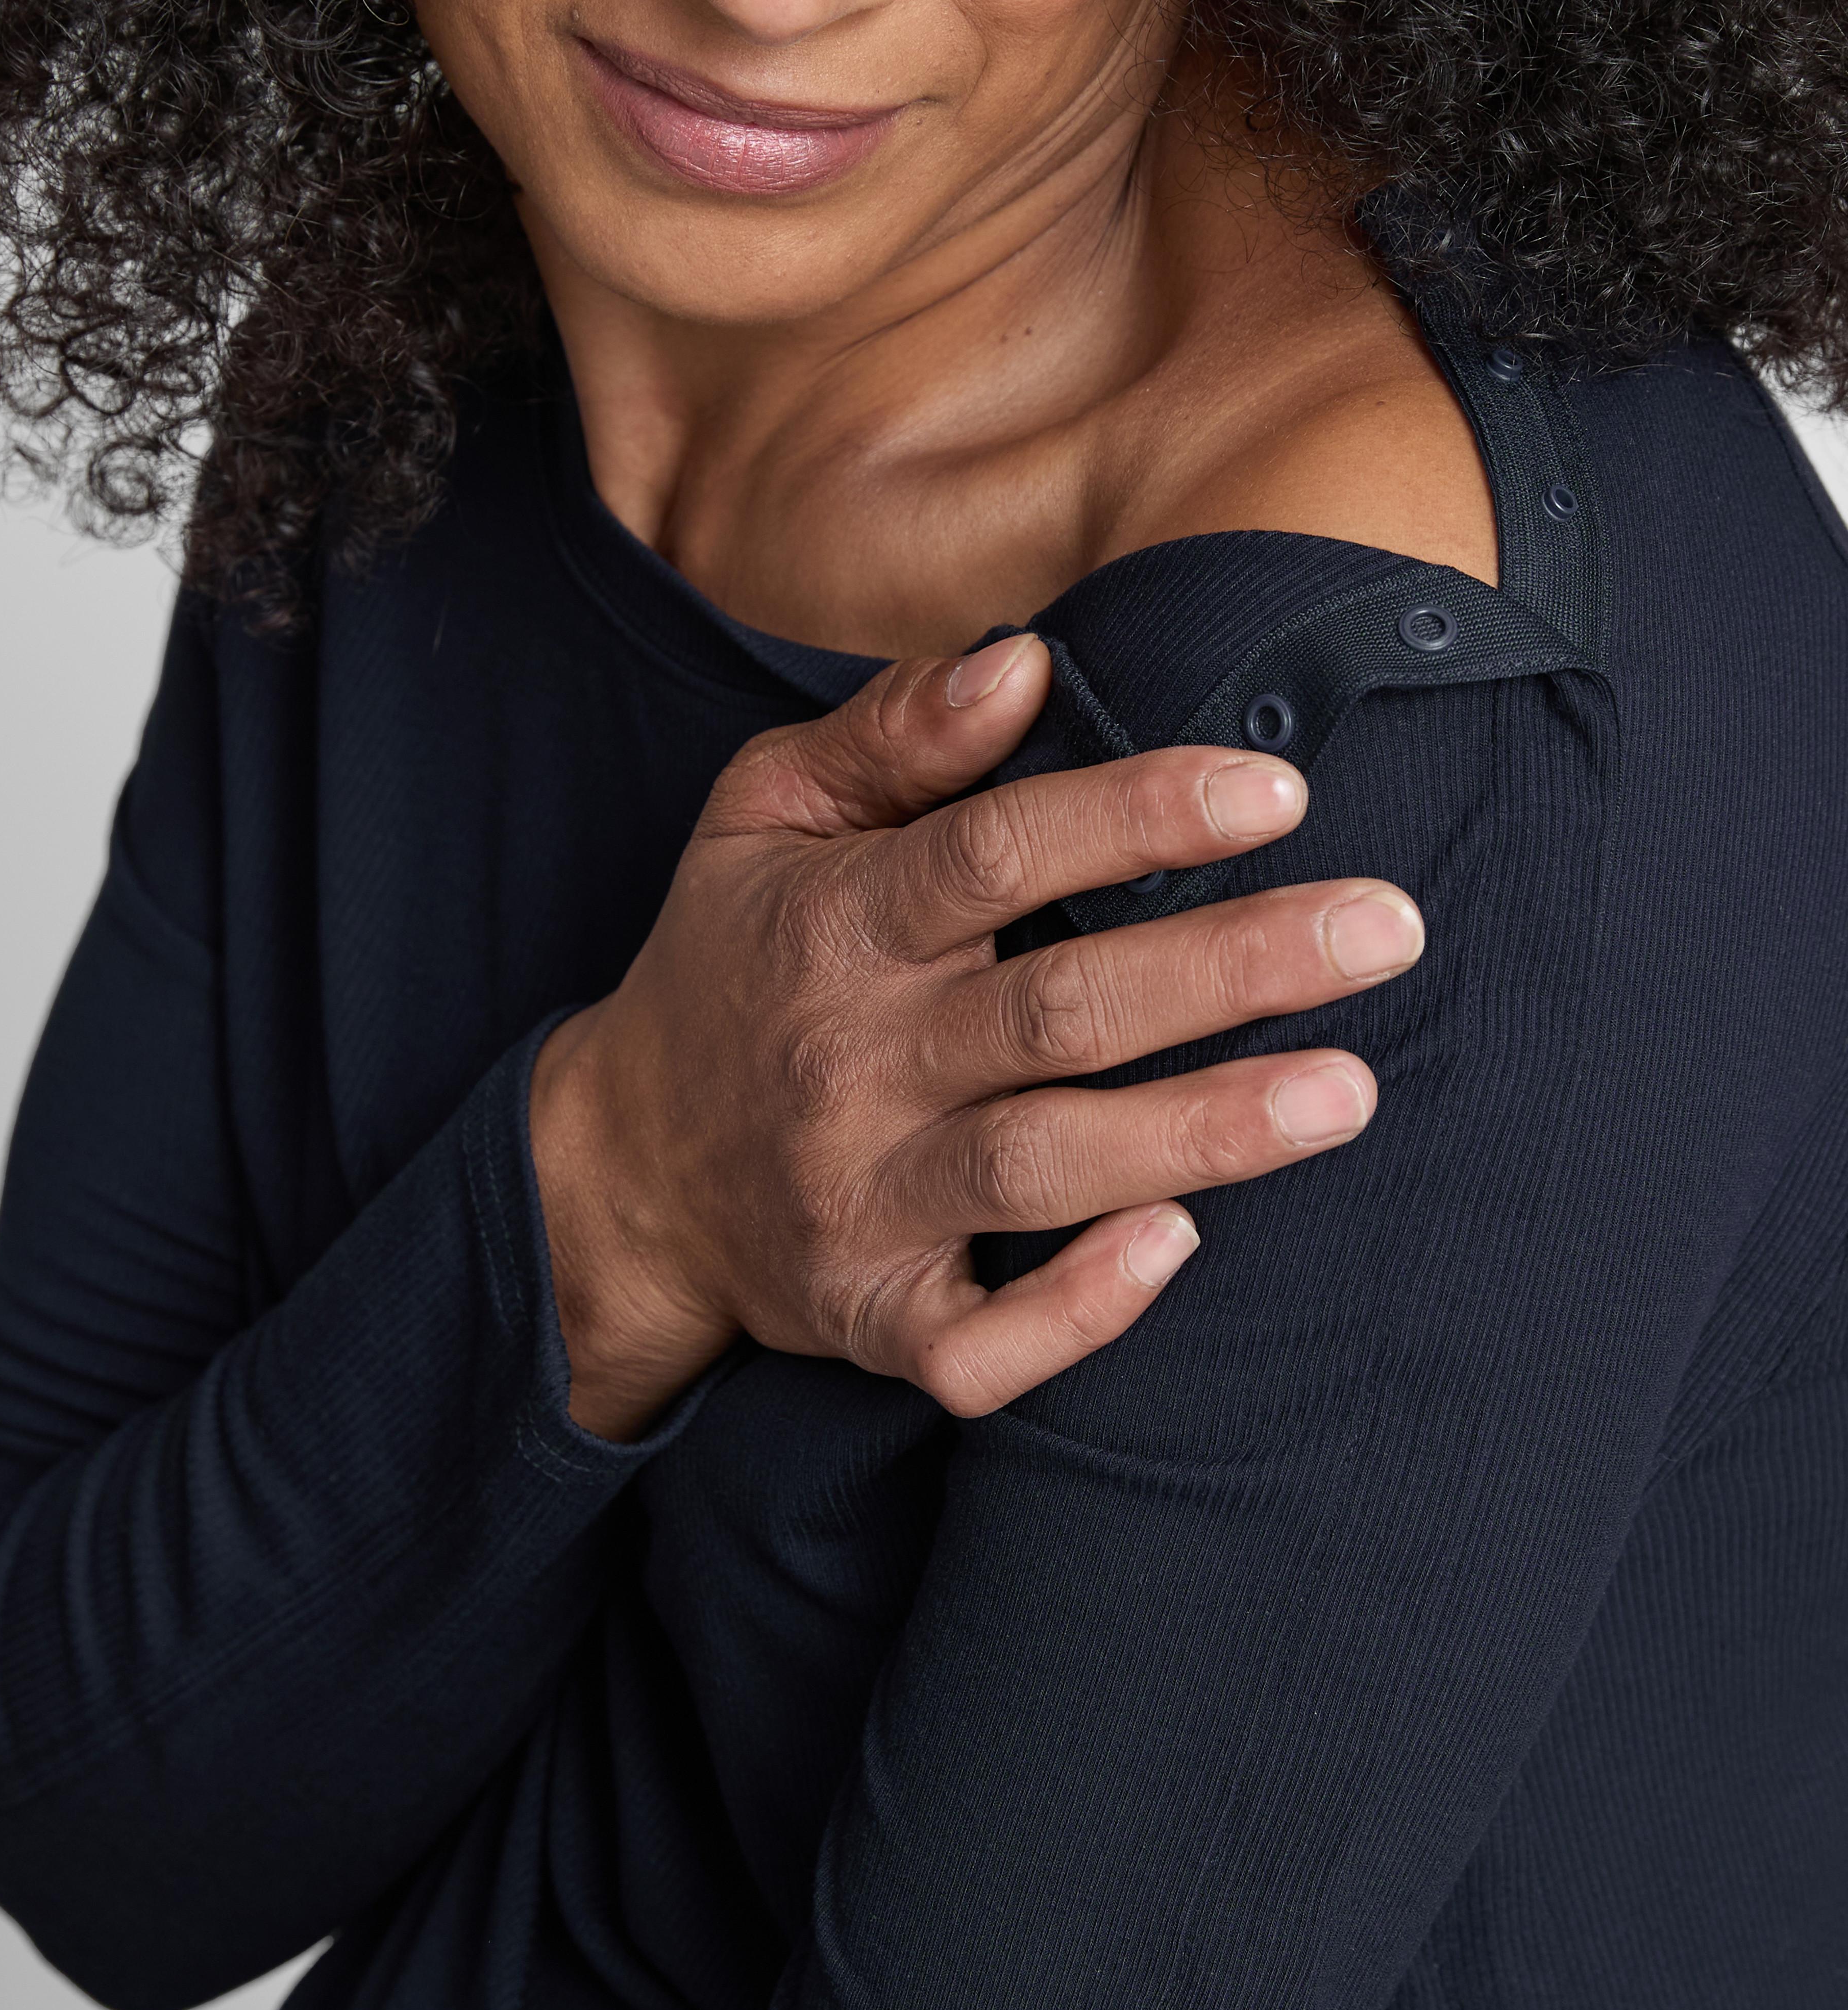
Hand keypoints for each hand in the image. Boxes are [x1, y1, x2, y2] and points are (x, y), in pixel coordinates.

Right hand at [530, 633, 1423, 1437]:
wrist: (623, 1171)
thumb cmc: (735, 961)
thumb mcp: (764, 815)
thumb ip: (889, 733)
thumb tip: (1024, 665)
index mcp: (831, 926)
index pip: (991, 856)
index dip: (1134, 817)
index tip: (1277, 791)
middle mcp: (849, 1064)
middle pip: (1054, 1010)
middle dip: (1226, 968)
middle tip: (1386, 928)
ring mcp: (861, 1201)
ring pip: (1041, 1169)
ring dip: (1202, 1134)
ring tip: (1353, 1089)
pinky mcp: (874, 1317)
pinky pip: (977, 1344)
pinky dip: (1076, 1310)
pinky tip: (1182, 1249)